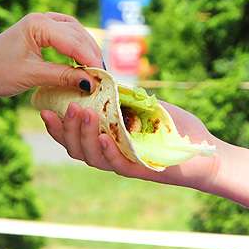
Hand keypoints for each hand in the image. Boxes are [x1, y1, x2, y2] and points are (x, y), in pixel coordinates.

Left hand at [0, 12, 102, 96]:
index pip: (74, 41)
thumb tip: (91, 84)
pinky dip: (77, 47)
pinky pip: (66, 35)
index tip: (103, 79)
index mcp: (38, 25)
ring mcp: (41, 23)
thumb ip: (63, 77)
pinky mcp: (40, 32)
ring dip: (86, 49)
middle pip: (78, 33)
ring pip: (75, 32)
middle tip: (103, 76)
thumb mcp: (33, 76)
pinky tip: (82, 61)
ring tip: (95, 69)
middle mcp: (42, 19)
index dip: (91, 60)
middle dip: (92, 54)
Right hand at [40, 100, 223, 191]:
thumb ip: (125, 95)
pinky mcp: (140, 171)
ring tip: (83, 113)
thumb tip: (102, 77)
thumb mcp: (146, 105)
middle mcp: (110, 154)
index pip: (74, 136)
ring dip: (84, 135)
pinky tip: (103, 137)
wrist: (204, 152)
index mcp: (107, 140)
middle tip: (68, 107)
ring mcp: (124, 164)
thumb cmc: (176, 128)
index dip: (57, 126)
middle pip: (76, 148)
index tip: (44, 109)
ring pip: (91, 156)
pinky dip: (107, 151)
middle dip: (67, 127)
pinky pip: (117, 164)